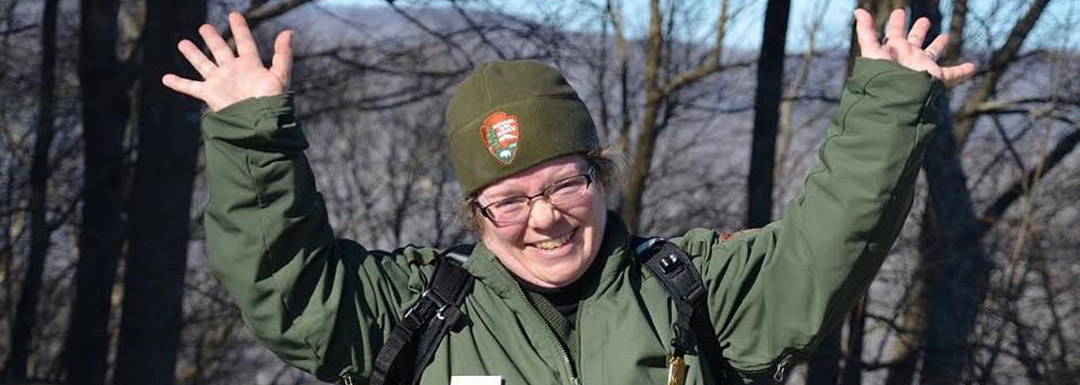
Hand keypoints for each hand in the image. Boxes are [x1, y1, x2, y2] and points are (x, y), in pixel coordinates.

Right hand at [162, 12, 291, 111]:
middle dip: (212, 39)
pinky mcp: (210, 94)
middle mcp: (234, 71)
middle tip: (204, 27)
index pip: (244, 42)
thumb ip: (283, 54)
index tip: (234, 15)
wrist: (258, 123)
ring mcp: (220, 82)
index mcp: (251, 66)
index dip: (240, 29)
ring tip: (182, 43)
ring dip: (193, 54)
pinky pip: (190, 87)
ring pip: (203, 64)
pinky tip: (166, 78)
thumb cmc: (271, 101)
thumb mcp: (279, 75)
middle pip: (221, 51)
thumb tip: (288, 32)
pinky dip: (178, 83)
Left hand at [854, 8, 974, 85]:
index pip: (895, 32)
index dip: (897, 22)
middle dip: (918, 30)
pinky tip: (972, 67)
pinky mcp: (934, 77)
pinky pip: (951, 74)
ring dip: (939, 45)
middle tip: (924, 20)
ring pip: (933, 52)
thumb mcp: (871, 50)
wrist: (894, 97)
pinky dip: (962, 71)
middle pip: (915, 39)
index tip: (900, 12)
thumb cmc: (881, 75)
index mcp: (894, 50)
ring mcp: (921, 66)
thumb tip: (858, 10)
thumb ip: (865, 31)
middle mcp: (908, 57)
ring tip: (945, 36)